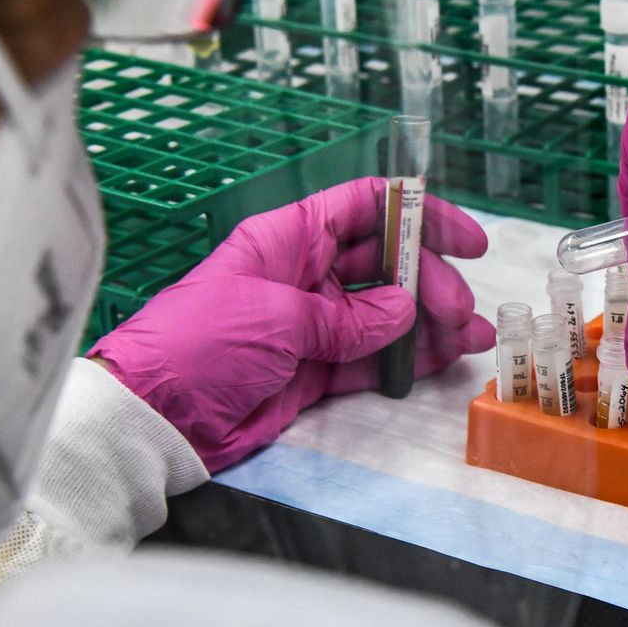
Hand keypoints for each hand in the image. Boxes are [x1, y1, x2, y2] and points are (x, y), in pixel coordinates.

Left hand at [92, 178, 494, 470]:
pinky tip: (443, 361)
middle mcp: (306, 274)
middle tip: (460, 311)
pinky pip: (373, 359)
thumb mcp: (277, 319)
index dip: (419, 215)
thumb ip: (347, 317)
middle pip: (386, 263)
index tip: (465, 239)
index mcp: (289, 239)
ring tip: (472, 340)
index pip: (366, 208)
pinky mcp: (314, 371)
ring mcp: (313, 324)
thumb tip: (403, 312)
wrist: (155, 418)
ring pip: (387, 314)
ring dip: (432, 324)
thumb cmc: (198, 346)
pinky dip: (409, 360)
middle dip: (431, 281)